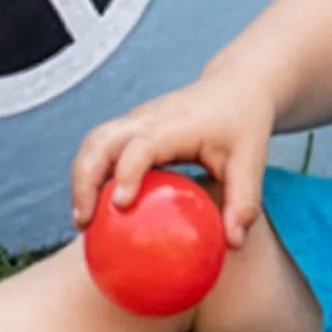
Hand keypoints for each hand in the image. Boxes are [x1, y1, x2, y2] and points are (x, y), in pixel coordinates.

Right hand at [71, 80, 279, 242]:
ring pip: (93, 142)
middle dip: (84, 179)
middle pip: (100, 140)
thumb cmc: (243, 125)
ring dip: (80, 178)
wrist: (234, 87)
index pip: (142, 144)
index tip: (121, 204)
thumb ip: (244, 201)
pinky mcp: (130, 127)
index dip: (128, 171)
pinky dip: (89, 175)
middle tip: (84, 221)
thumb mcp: (250, 161)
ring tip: (82, 221)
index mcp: (176, 124)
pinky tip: (94, 209)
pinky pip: (99, 147)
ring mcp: (135, 120)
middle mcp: (148, 118)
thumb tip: (233, 244)